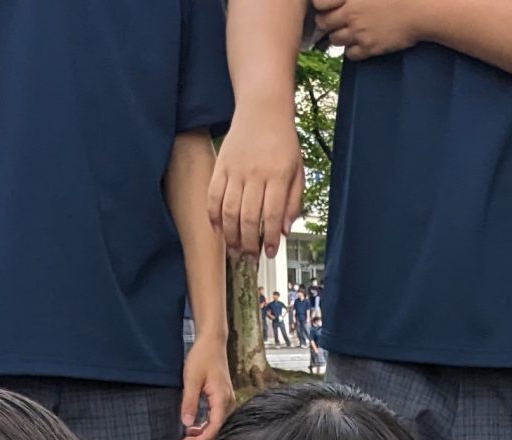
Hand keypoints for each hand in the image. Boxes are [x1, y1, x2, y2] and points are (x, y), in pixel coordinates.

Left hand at [180, 340, 233, 439]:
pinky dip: (205, 426)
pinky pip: (216, 419)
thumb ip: (189, 402)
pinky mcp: (223, 400)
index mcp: (222, 398)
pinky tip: (193, 427)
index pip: (215, 428)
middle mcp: (228, 402)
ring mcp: (227, 401)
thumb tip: (187, 423)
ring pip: (217, 426)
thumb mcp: (191, 379)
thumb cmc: (202, 357)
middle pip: (218, 431)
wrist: (212, 343)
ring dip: (203, 435)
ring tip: (186, 438)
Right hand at [209, 114, 302, 259]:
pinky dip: (214, 216)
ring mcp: (235, 170)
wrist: (262, 109)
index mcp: (278, 176)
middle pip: (248, 217)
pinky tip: (218, 229)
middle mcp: (255, 174)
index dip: (270, 239)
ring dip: (230, 235)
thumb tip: (284, 231)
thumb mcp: (298, 169)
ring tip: (234, 250)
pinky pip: (213, 195)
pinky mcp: (220, 165)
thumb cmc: (283, 141)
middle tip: (250, 258)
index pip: (272, 215)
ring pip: (229, 210)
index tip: (270, 254)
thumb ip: (293, 201)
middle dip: (248, 243)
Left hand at [313, 0, 424, 60]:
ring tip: (349, 31)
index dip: (321, 5)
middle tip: (335, 21)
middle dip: (327, 22)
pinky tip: (360, 43)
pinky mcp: (369, 47)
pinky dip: (352, 50)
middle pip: (324, 23)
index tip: (327, 6)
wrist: (419, 12)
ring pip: (335, 40)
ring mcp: (359, 33)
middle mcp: (351, 14)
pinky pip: (350, 54)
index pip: (320, 3)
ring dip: (339, 36)